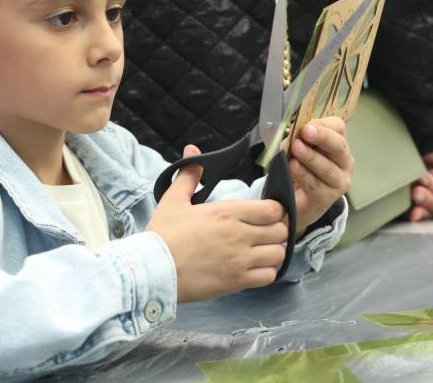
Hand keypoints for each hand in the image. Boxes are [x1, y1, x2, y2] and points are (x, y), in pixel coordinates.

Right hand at [147, 145, 288, 302]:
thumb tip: (192, 151)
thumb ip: (189, 175)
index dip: (275, 210)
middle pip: (281, 232)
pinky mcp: (236, 282)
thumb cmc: (162, 235)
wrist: (152, 269)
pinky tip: (254, 268)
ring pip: (278, 255)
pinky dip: (266, 273)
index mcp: (227, 212)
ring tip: (260, 251)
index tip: (266, 213)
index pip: (273, 209)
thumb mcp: (174, 200)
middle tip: (265, 233)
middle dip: (276, 231)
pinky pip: (268, 277)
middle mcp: (239, 235)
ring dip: (272, 252)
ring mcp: (240, 260)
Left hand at [287, 117, 352, 236]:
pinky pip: (316, 185)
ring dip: (310, 157)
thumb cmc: (300, 170)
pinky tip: (294, 167)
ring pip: (328, 168)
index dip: (322, 125)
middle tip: (305, 132)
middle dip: (322, 137)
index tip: (305, 125)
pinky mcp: (327, 199)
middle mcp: (344, 162)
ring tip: (295, 149)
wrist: (296, 203)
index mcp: (338, 145)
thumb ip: (297, 139)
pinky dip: (304, 175)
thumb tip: (291, 131)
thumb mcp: (298, 151)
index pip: (338, 128)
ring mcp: (339, 182)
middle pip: (339, 146)